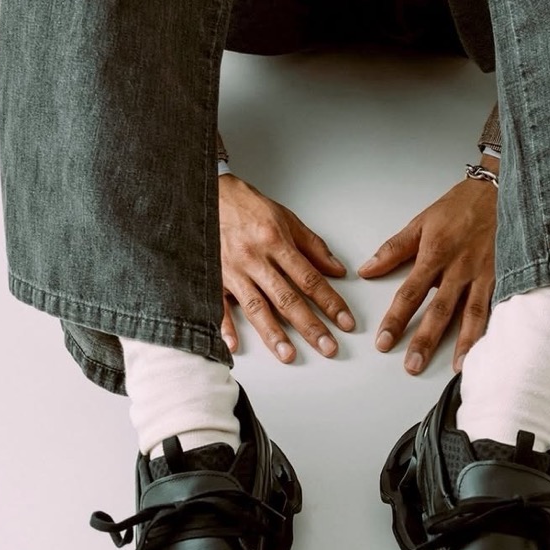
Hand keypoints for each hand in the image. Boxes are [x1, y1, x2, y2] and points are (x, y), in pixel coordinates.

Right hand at [218, 174, 354, 361]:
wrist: (204, 194)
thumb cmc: (245, 206)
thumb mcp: (285, 218)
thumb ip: (312, 246)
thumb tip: (336, 270)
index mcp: (276, 242)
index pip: (310, 279)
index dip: (330, 302)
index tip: (345, 321)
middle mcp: (255, 259)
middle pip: (287, 298)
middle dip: (310, 326)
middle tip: (328, 347)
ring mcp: (232, 271)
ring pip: (256, 307)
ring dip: (274, 334)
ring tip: (289, 354)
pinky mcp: (212, 277)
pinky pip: (218, 305)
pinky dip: (225, 327)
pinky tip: (234, 346)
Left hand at [357, 157, 497, 374]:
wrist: (502, 188)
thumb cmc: (462, 206)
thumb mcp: (422, 221)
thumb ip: (394, 249)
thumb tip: (366, 270)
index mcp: (436, 253)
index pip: (411, 293)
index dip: (396, 319)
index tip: (384, 342)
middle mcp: (460, 267)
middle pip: (440, 310)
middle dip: (425, 339)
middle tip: (413, 365)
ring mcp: (485, 273)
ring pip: (472, 313)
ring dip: (463, 343)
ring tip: (456, 368)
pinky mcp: (505, 276)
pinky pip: (498, 307)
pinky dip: (493, 330)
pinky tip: (491, 349)